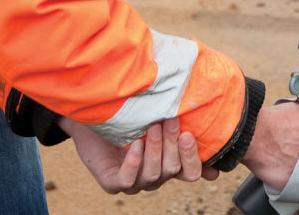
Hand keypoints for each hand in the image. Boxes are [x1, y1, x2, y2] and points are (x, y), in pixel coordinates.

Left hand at [58, 117, 219, 193]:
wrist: (91, 115)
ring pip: (154, 174)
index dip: (193, 158)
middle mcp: (154, 175)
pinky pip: (128, 180)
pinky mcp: (113, 183)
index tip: (190, 135)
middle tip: (171, 120)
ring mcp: (134, 182)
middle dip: (173, 144)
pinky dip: (134, 162)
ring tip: (152, 126)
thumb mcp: (155, 116)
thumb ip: (178, 123)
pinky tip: (135, 143)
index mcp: (168, 163)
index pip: (191, 173)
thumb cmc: (126, 116)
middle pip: (173, 169)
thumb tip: (207, 124)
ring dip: (155, 149)